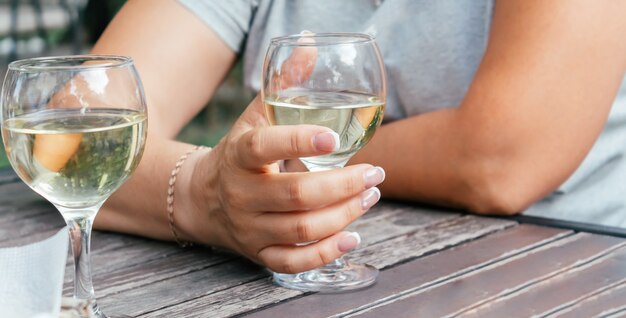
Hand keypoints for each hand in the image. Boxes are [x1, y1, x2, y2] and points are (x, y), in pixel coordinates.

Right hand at [179, 95, 384, 273]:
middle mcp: (241, 194)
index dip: (298, 142)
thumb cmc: (240, 154)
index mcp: (238, 156)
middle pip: (296, 195)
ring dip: (344, 214)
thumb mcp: (254, 117)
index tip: (333, 138)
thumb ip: (284, 83)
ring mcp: (249, 228)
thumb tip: (310, 42)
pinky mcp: (258, 253)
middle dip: (344, 185)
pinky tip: (353, 236)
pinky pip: (294, 262)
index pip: (264, 148)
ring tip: (371, 195)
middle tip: (375, 173)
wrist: (203, 199)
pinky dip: (326, 254)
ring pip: (302, 229)